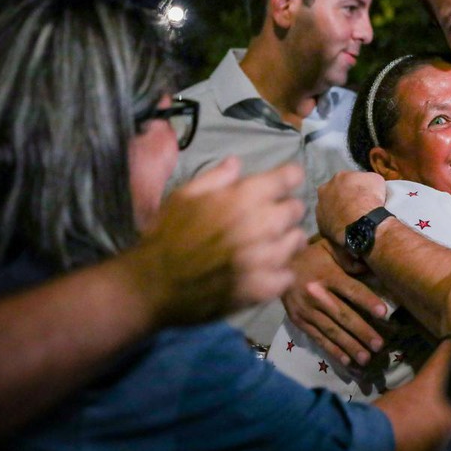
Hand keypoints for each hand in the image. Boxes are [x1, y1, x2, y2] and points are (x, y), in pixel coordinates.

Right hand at [127, 157, 305, 326]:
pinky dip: (280, 272)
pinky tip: (265, 271)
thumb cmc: (166, 235)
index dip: (286, 178)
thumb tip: (237, 163)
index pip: (291, 176)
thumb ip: (216, 177)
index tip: (279, 184)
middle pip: (297, 208)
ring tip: (268, 244)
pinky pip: (289, 274)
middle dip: (284, 209)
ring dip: (285, 240)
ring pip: (297, 240)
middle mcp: (262, 224)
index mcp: (244, 197)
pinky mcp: (263, 287)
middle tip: (268, 218)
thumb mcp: (184, 195)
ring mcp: (266, 257)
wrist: (153, 285)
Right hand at [282, 240, 387, 366]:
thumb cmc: (312, 256)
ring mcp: (306, 310)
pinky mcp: (299, 321)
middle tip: (379, 345)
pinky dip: (332, 350)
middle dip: (362, 331)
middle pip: (342, 315)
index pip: (351, 290)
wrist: (277, 266)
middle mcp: (316, 294)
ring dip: (349, 346)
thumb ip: (349, 256)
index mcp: (327, 275)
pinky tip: (346, 361)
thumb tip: (370, 265)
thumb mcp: (330, 248)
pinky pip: (318, 338)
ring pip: (331, 330)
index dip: (367, 301)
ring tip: (366, 358)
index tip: (384, 313)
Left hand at [316, 170, 386, 245]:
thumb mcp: (376, 180)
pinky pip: (328, 222)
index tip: (362, 193)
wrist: (364, 224)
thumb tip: (365, 184)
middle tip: (355, 204)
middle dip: (342, 196)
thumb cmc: (371, 200)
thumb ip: (366, 179)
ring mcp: (320, 207)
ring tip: (350, 217)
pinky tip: (345, 226)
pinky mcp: (321, 224)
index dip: (356, 186)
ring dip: (337, 209)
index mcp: (339, 176)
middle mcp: (325, 189)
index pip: (347, 179)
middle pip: (334, 191)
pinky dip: (335, 223)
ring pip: (328, 206)